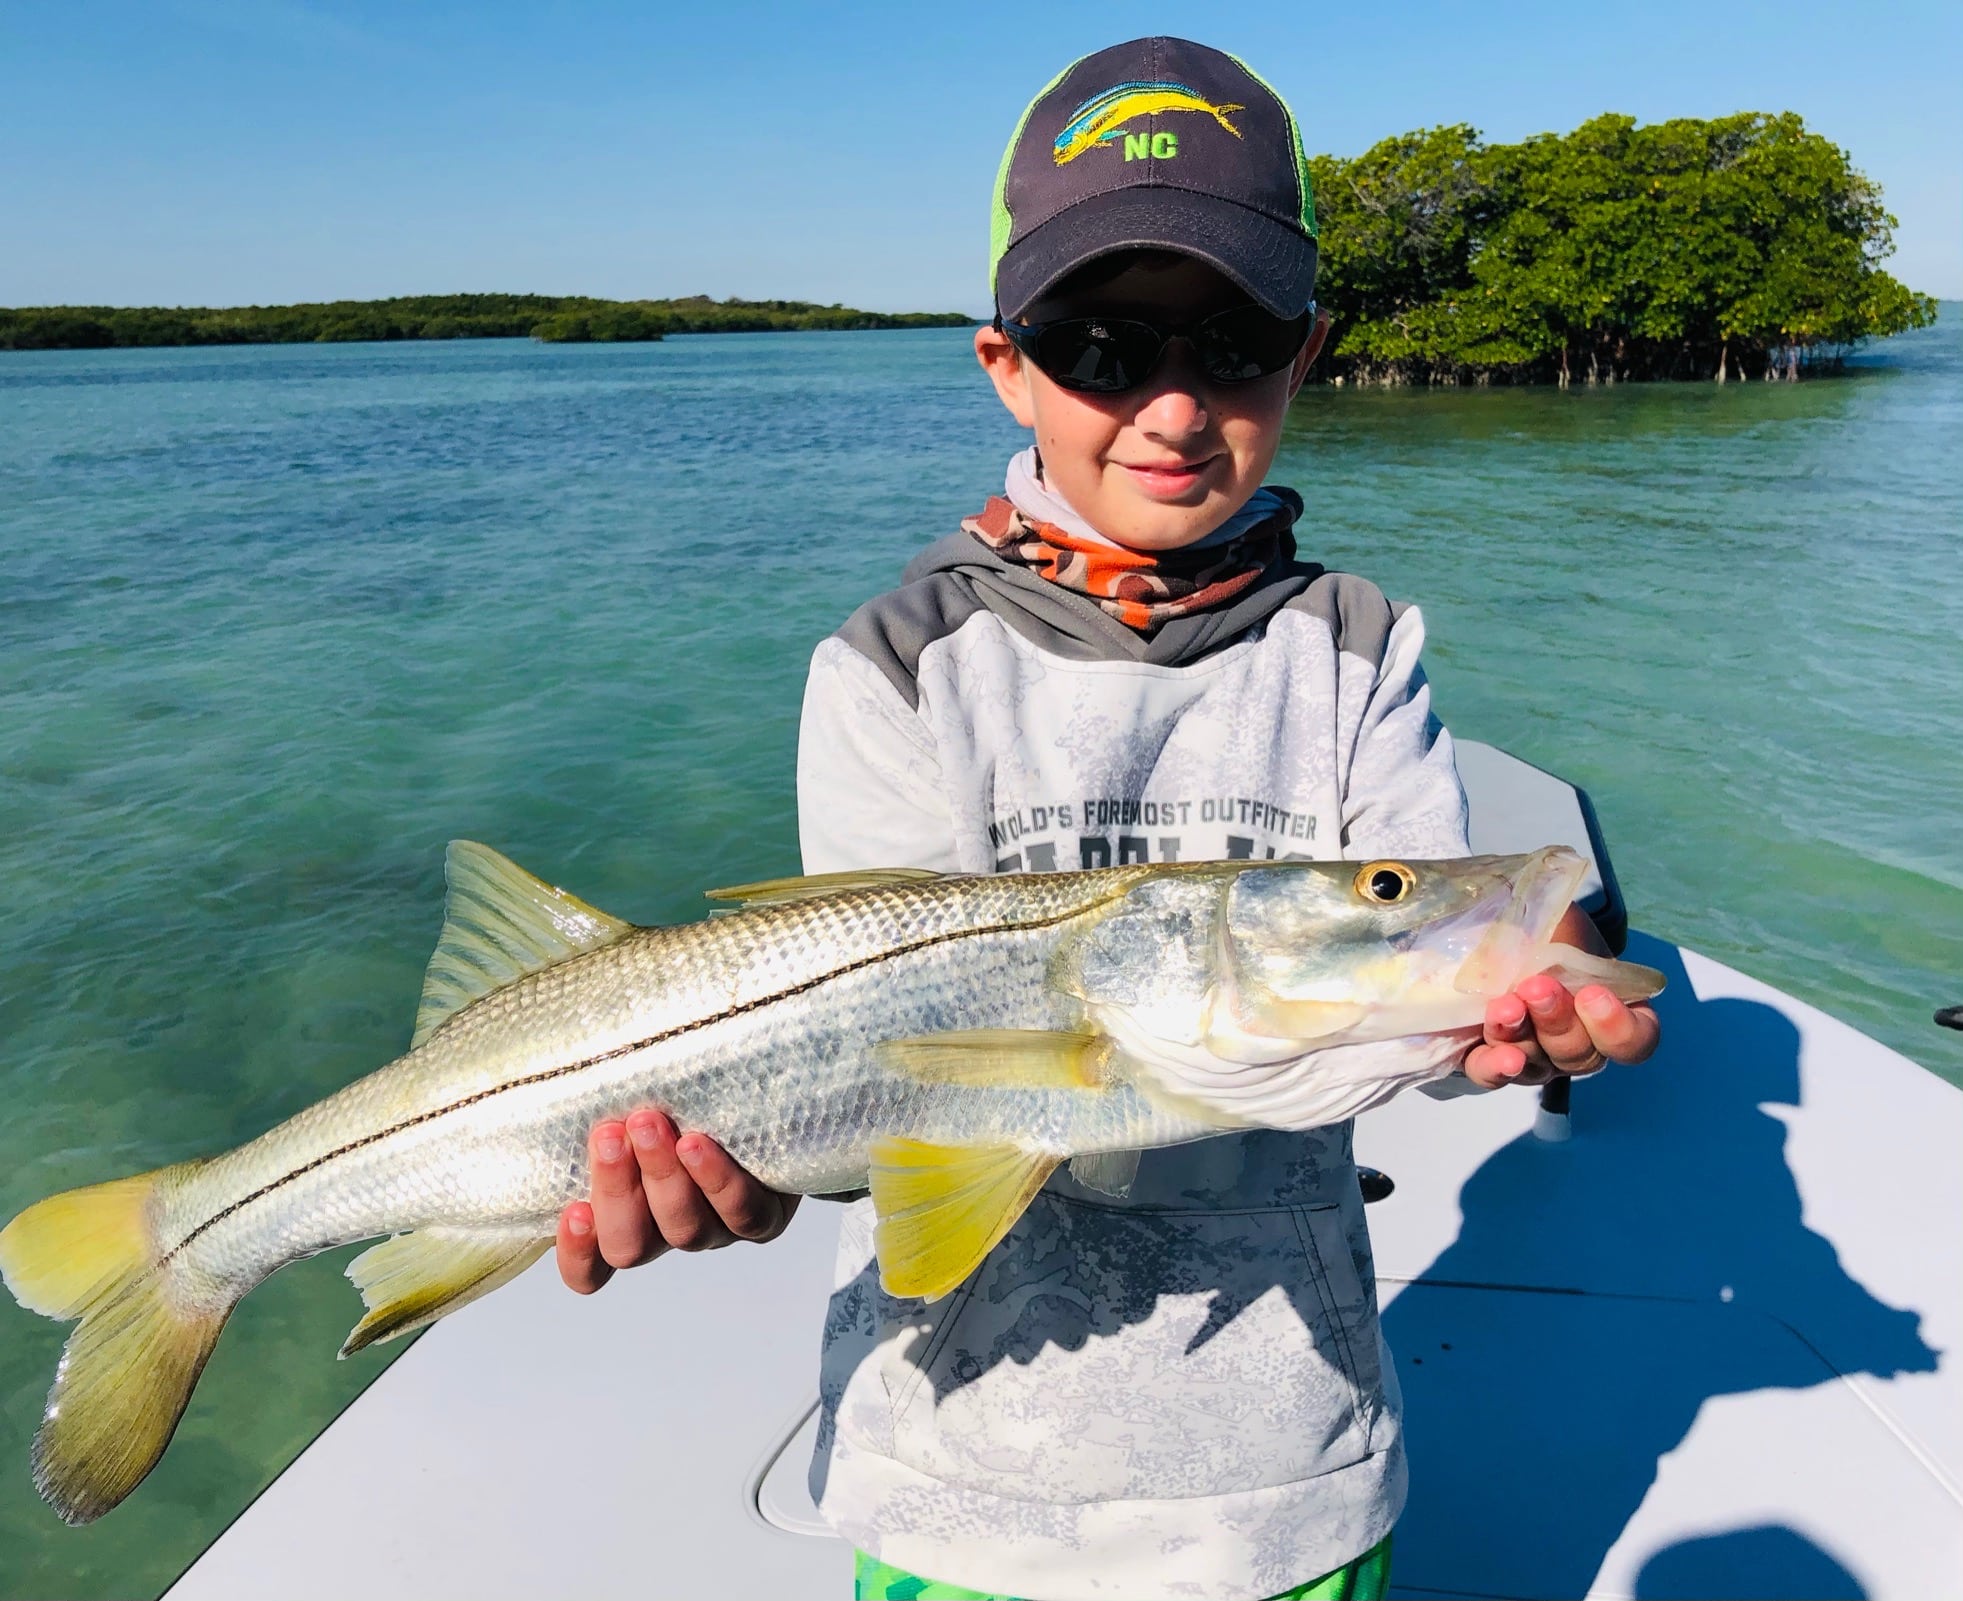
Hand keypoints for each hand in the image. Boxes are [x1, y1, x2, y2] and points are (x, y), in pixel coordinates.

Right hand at [556, 1110, 799, 1293]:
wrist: (770, 1107)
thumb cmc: (682, 1103)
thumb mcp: (635, 1105)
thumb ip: (599, 1103)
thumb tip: (556, 1061)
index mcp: (629, 1222)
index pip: (592, 1267)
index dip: (577, 1254)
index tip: (571, 1210)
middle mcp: (669, 1234)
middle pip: (630, 1245)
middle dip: (615, 1190)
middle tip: (609, 1135)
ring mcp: (717, 1230)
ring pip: (682, 1229)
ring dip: (661, 1176)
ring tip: (649, 1123)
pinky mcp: (764, 1218)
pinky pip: (742, 1214)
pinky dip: (715, 1181)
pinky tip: (696, 1145)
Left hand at [1462, 905, 1660, 1088]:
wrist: (1484, 927)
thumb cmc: (1535, 923)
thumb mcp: (1556, 917)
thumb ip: (1564, 929)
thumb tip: (1543, 934)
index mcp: (1610, 1009)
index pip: (1635, 1041)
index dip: (1620, 1028)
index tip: (1593, 994)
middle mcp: (1577, 1043)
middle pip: (1582, 1057)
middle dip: (1558, 1020)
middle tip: (1535, 987)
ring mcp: (1534, 1057)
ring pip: (1539, 1068)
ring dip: (1522, 1038)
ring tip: (1505, 1008)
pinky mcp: (1487, 1060)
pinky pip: (1492, 1077)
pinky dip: (1495, 1070)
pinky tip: (1499, 1057)